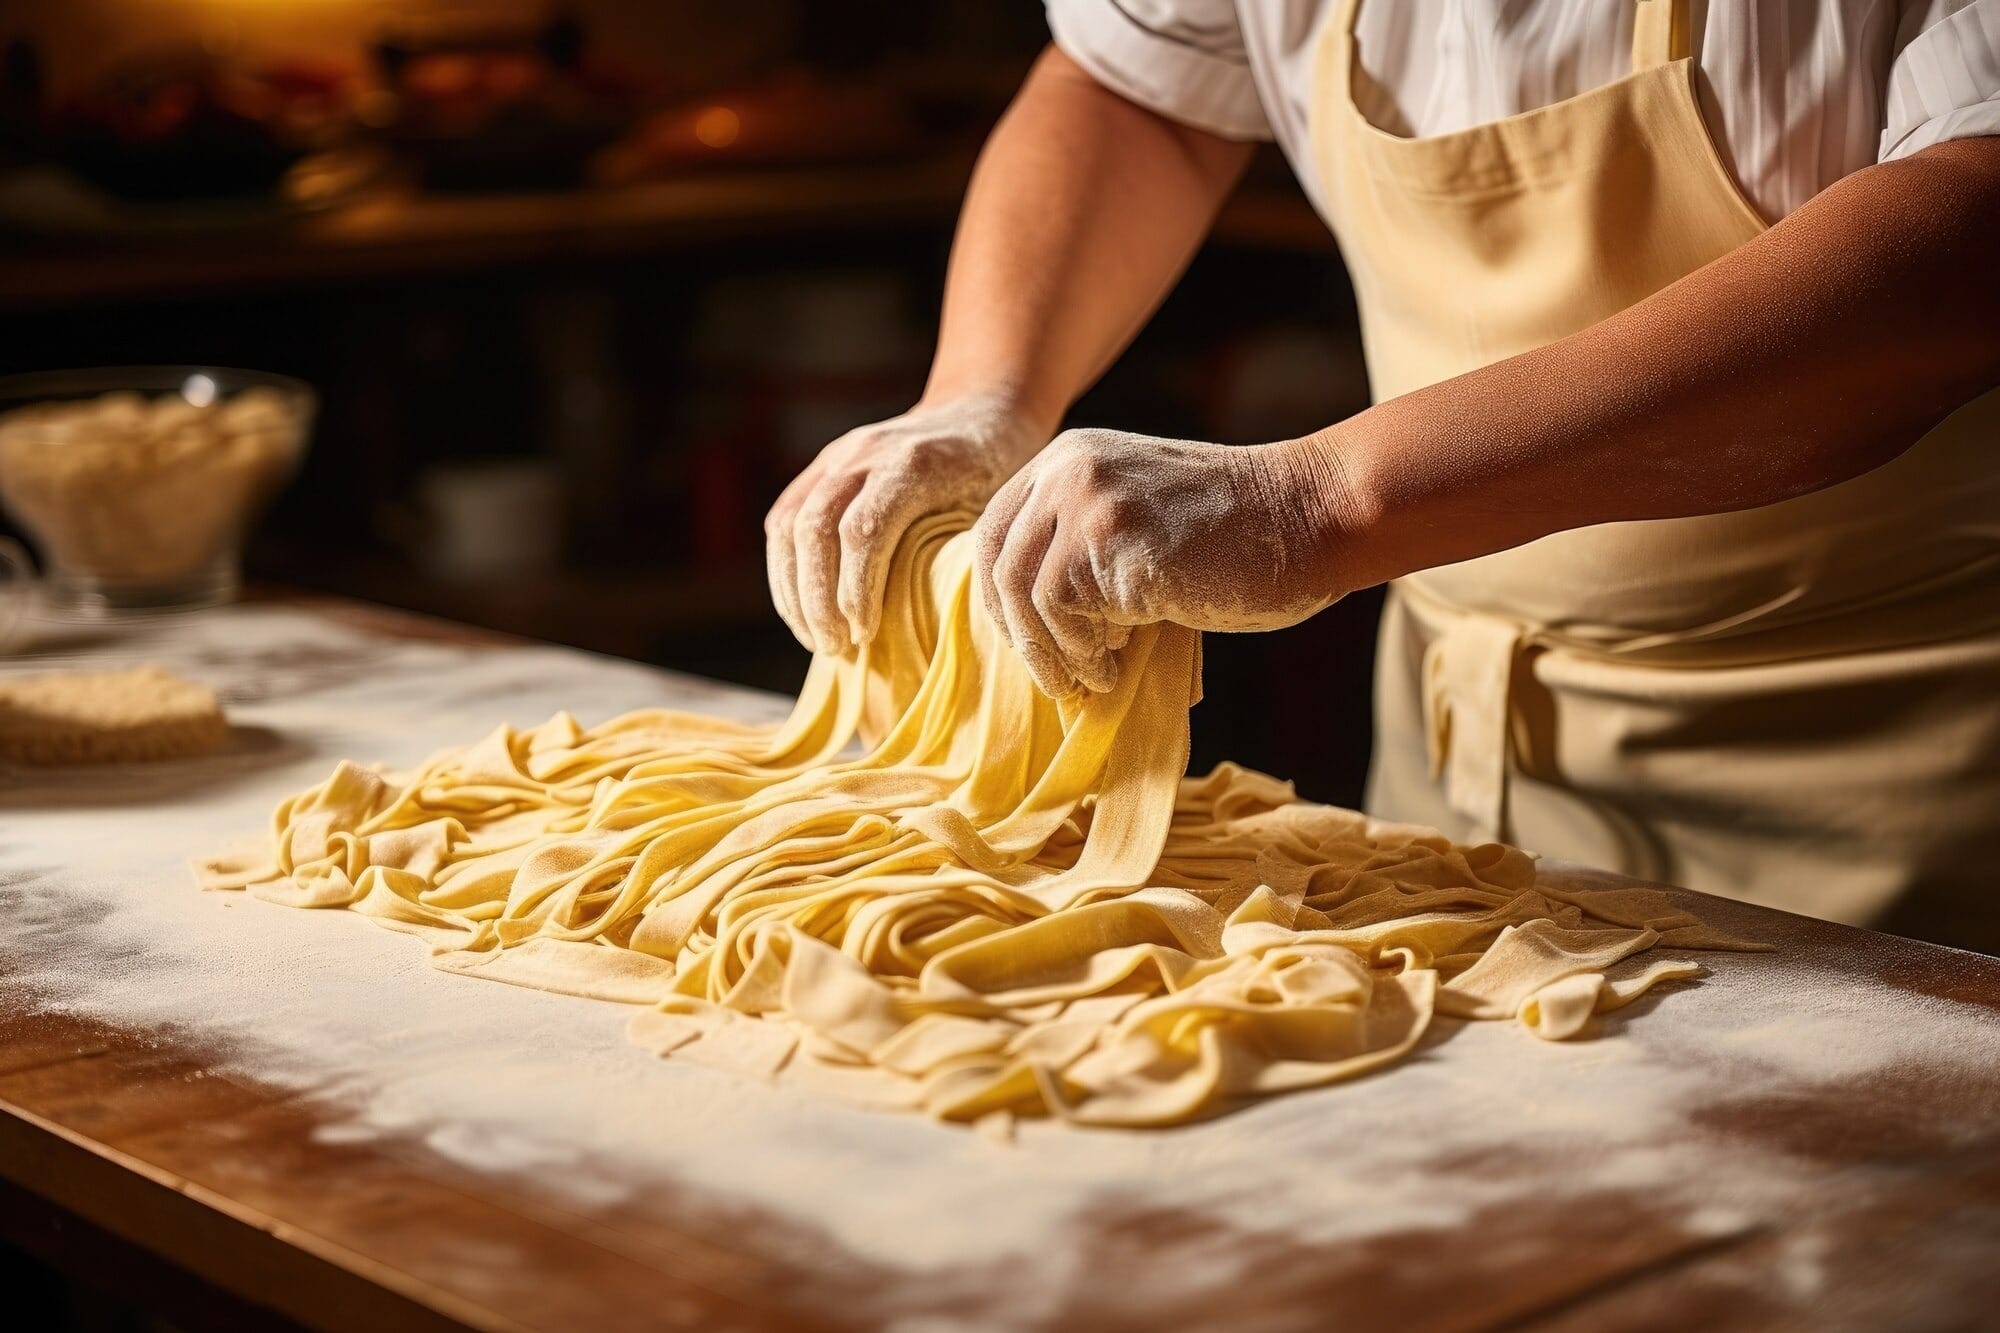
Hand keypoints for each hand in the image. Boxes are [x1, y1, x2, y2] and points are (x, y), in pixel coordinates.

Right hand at [766, 393, 1050, 653]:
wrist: (982, 411)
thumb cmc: (999, 474)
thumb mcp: (995, 512)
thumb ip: (961, 556)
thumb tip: (935, 629)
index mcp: (914, 464)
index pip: (863, 531)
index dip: (855, 590)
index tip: (864, 635)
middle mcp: (866, 452)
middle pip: (815, 528)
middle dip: (816, 599)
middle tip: (834, 648)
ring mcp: (838, 455)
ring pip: (790, 525)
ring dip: (795, 590)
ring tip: (816, 640)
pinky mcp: (822, 466)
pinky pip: (785, 518)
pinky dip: (786, 570)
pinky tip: (802, 611)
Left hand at [972, 427, 1351, 696]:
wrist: (1309, 517)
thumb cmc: (1238, 538)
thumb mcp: (1141, 522)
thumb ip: (1085, 548)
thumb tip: (1030, 629)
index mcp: (1069, 458)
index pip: (995, 534)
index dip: (1002, 600)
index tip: (1032, 645)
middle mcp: (1067, 467)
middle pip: (998, 563)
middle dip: (1019, 634)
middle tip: (1058, 678)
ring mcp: (1087, 497)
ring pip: (1023, 592)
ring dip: (1053, 651)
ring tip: (1097, 675)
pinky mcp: (1110, 536)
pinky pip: (1060, 609)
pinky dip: (1083, 651)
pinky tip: (1119, 663)